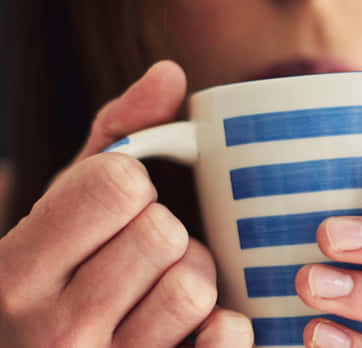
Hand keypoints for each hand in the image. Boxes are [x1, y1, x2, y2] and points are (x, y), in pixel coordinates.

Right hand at [0, 61, 252, 347]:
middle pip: (162, 234)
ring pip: (193, 287)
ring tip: (164, 289)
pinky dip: (225, 326)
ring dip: (193, 278)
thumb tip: (170, 76)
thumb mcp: (64, 208)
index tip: (121, 207)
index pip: (117, 183)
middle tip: (146, 252)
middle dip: (166, 233)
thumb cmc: (60, 279)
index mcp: (17, 270)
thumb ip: (113, 138)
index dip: (133, 185)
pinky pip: (225, 339)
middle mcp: (53, 328)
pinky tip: (199, 326)